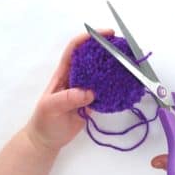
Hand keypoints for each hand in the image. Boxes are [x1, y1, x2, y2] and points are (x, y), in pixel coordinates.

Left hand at [25, 29, 113, 150]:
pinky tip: (124, 87)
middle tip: (124, 49)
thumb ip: (68, 98)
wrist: (48, 139)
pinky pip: (105, 92)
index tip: (107, 35)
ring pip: (101, 75)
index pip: (75, 49)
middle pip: (92, 58)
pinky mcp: (92, 102)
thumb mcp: (50, 107)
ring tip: (130, 66)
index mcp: (64, 73)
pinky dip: (114, 88)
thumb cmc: (44, 121)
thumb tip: (90, 92)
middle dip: (106, 50)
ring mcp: (85, 90)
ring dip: (113, 68)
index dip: (89, 38)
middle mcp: (76, 78)